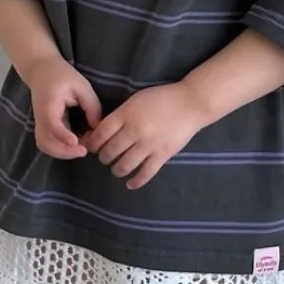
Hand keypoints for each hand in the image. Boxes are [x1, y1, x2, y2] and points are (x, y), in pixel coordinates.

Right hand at [25, 57, 103, 159]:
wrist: (41, 71)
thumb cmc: (62, 75)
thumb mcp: (81, 86)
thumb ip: (91, 106)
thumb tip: (98, 128)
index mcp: (49, 105)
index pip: (52, 124)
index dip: (63, 136)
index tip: (76, 142)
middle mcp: (40, 117)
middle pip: (45, 142)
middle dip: (64, 151)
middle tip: (84, 150)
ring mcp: (39, 124)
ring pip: (44, 146)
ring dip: (62, 152)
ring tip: (81, 148)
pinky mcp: (43, 127)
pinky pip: (47, 144)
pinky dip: (60, 149)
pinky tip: (76, 143)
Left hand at [82, 82, 207, 189]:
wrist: (190, 103)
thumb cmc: (160, 98)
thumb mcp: (134, 100)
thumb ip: (118, 115)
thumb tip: (99, 132)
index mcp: (126, 114)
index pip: (100, 134)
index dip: (93, 143)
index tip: (93, 146)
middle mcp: (135, 130)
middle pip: (110, 151)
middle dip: (103, 157)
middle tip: (106, 157)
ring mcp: (149, 144)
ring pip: (124, 165)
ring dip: (116, 169)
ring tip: (116, 168)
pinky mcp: (163, 154)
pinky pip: (146, 173)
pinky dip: (136, 181)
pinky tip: (130, 184)